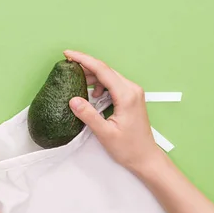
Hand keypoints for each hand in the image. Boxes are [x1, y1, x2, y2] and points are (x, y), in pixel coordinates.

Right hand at [64, 50, 163, 172]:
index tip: (68, 54)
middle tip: (68, 69)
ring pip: (108, 76)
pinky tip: (92, 96)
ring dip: (92, 78)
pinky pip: (112, 84)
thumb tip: (73, 100)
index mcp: (127, 95)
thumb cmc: (129, 148)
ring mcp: (132, 92)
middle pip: (105, 70)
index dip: (83, 60)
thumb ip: (88, 115)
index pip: (102, 70)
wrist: (145, 157)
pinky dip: (99, 85)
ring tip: (78, 85)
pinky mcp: (130, 97)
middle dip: (85, 67)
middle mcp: (132, 90)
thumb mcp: (105, 133)